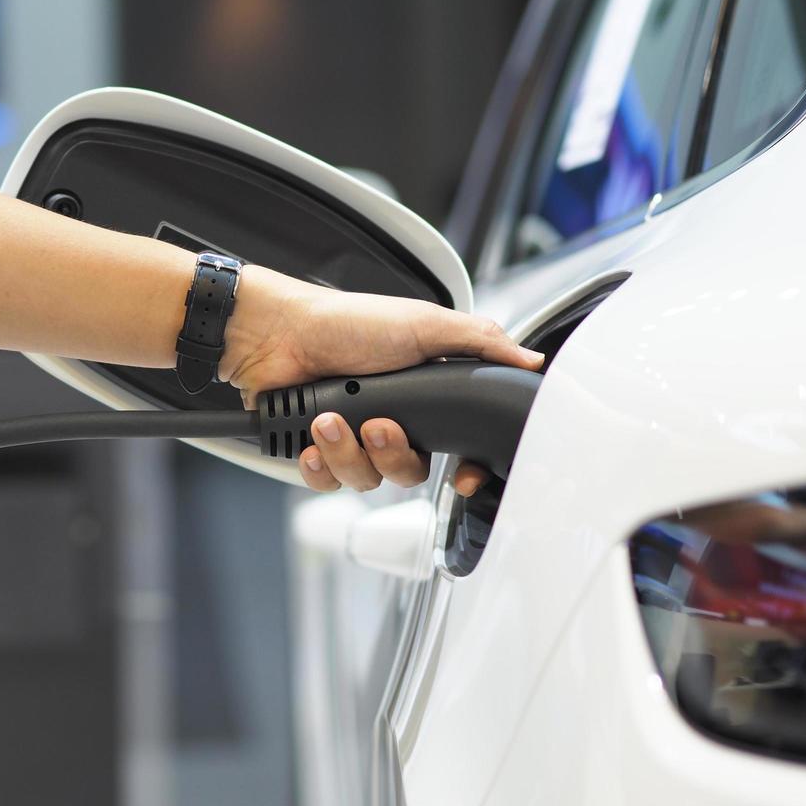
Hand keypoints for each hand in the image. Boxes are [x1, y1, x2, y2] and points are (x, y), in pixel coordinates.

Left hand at [220, 266, 543, 492]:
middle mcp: (391, 420)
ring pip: (366, 480)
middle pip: (410, 471)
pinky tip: (311, 437)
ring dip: (347, 453)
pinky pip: (326, 483)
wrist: (276, 331)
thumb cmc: (345, 321)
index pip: (457, 447)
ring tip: (330, 420)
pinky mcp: (315, 451)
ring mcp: (352, 438)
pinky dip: (319, 464)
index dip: (463, 468)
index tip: (462, 474)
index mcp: (423, 396)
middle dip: (391, 452)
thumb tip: (529, 360)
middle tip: (377, 423)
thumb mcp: (424, 323)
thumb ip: (480, 343)